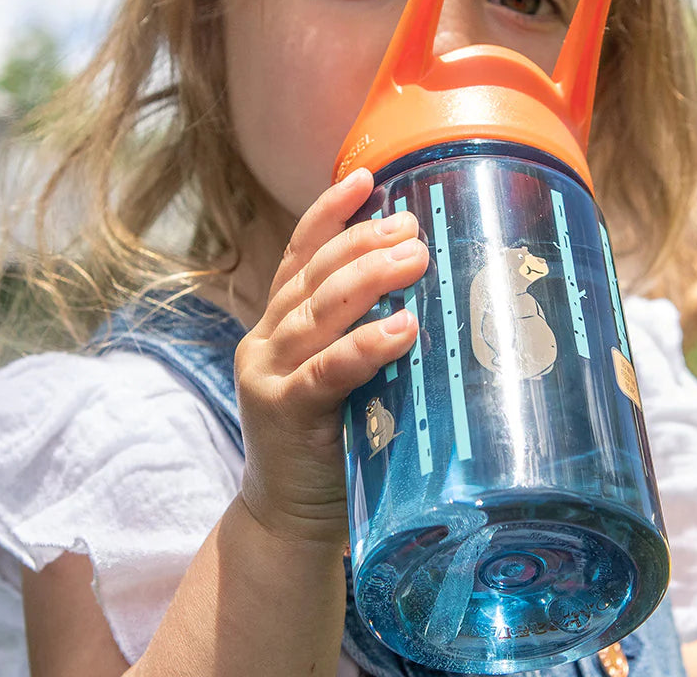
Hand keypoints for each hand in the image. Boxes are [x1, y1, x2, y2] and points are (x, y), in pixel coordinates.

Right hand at [235, 167, 427, 548]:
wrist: (288, 521)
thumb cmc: (332, 441)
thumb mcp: (341, 377)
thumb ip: (360, 336)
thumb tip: (429, 294)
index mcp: (279, 324)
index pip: (300, 255)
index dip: (329, 213)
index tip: (366, 177)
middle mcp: (266, 339)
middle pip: (313, 274)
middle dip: (363, 241)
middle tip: (413, 226)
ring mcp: (268, 374)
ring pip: (317, 311)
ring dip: (368, 278)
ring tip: (415, 257)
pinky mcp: (282, 412)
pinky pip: (326, 370)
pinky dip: (364, 345)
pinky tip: (401, 328)